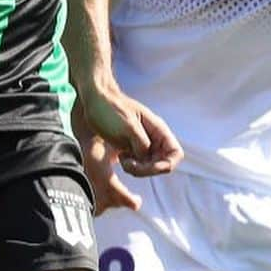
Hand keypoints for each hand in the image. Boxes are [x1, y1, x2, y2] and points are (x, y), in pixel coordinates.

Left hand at [80, 87, 182, 211]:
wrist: (95, 101)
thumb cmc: (111, 109)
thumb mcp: (128, 126)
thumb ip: (141, 144)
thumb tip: (145, 158)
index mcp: (158, 129)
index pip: (175, 154)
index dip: (166, 164)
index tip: (150, 167)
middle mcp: (154, 138)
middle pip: (162, 164)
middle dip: (147, 169)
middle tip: (129, 165)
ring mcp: (143, 144)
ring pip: (149, 167)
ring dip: (138, 169)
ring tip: (123, 159)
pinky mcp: (132, 148)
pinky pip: (139, 165)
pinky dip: (132, 167)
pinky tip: (121, 158)